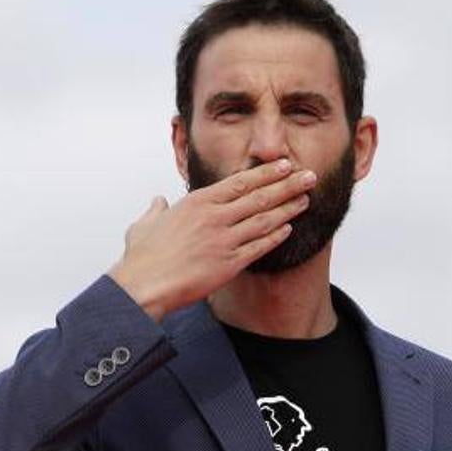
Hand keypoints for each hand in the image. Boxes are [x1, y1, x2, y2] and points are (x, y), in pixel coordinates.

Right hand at [107, 158, 316, 321]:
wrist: (143, 286)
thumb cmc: (142, 257)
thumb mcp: (145, 224)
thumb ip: (156, 210)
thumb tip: (158, 202)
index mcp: (197, 202)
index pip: (240, 181)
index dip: (266, 173)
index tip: (284, 164)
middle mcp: (215, 217)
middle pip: (260, 196)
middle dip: (288, 185)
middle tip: (309, 176)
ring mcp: (224, 241)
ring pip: (264, 220)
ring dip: (288, 209)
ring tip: (306, 199)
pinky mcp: (229, 264)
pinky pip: (259, 247)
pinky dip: (276, 237)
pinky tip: (289, 229)